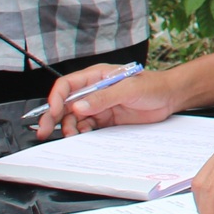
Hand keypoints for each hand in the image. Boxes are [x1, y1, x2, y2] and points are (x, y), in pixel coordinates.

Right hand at [33, 62, 181, 138]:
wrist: (170, 97)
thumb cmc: (152, 85)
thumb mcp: (128, 89)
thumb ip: (103, 98)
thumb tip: (79, 106)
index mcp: (96, 77)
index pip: (67, 86)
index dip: (56, 99)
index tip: (53, 112)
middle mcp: (94, 91)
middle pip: (65, 104)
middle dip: (52, 117)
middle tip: (44, 131)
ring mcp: (99, 106)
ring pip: (74, 118)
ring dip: (68, 127)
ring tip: (70, 135)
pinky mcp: (106, 119)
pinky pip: (87, 127)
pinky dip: (81, 133)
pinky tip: (80, 137)